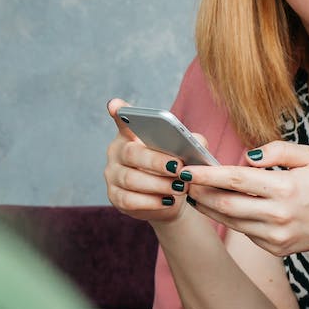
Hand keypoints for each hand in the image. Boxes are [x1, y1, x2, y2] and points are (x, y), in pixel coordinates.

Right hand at [102, 97, 193, 223]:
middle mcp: (117, 152)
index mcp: (131, 135)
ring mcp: (113, 175)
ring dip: (158, 184)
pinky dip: (151, 201)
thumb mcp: (184, 154)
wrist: (169, 200)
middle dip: (156, 161)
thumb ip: (191, 142)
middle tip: (178, 168)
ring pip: (131, 179)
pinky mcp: (115, 197)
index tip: (116, 106)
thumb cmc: (174, 170)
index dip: (119, 112)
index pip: (123, 120)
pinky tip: (168, 201)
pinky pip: (129, 199)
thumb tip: (196, 142)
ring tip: (180, 187)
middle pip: (131, 153)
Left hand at [185, 142, 308, 257]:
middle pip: (225, 204)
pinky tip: (224, 206)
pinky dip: (231, 218)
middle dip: (200, 192)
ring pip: (230, 221)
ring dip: (209, 207)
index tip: (188, 169)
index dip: (208, 174)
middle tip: (184, 181)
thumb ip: (277, 150)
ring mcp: (275, 236)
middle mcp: (278, 215)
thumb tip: (246, 156)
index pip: (236, 179)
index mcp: (286, 188)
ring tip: (197, 192)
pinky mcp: (274, 248)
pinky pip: (244, 231)